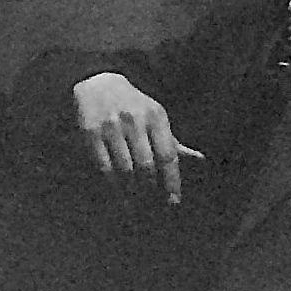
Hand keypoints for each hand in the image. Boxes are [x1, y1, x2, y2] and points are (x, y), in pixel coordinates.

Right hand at [72, 72, 204, 204]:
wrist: (98, 83)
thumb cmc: (134, 106)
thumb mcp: (156, 117)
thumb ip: (174, 142)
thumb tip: (200, 159)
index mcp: (156, 116)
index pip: (168, 155)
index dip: (172, 181)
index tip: (174, 202)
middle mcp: (135, 120)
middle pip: (147, 166)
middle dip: (151, 190)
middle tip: (153, 207)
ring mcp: (111, 126)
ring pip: (125, 169)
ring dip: (132, 191)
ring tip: (137, 206)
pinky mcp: (91, 132)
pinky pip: (105, 167)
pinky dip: (113, 185)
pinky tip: (120, 194)